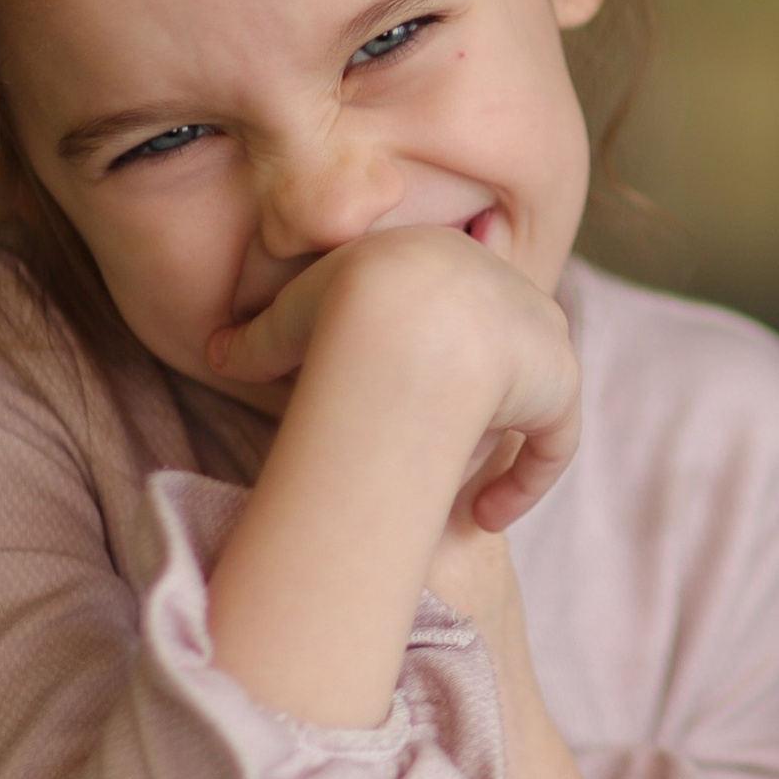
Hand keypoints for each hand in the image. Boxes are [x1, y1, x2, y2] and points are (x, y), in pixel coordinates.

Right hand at [209, 226, 579, 532]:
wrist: (398, 319)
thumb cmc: (335, 310)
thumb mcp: (288, 320)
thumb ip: (260, 339)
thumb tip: (218, 353)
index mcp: (449, 261)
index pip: (457, 303)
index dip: (442, 351)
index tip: (416, 392)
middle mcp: (506, 288)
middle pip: (501, 343)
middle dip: (479, 392)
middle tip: (438, 444)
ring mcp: (540, 332)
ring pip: (532, 389)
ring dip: (499, 439)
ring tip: (458, 491)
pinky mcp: (560, 379)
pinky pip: (555, 439)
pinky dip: (526, 482)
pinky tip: (485, 517)